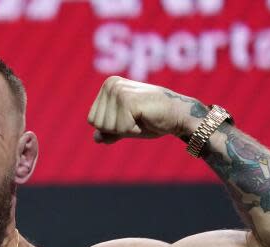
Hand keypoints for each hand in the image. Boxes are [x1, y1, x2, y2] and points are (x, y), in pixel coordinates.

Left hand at [87, 76, 201, 143]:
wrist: (177, 115)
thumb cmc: (152, 120)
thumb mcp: (126, 127)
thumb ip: (110, 131)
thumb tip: (96, 138)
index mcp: (108, 86)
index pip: (92, 120)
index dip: (111, 128)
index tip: (130, 118)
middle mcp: (111, 84)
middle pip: (98, 124)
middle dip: (117, 129)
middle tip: (137, 118)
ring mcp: (119, 91)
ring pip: (107, 127)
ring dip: (126, 129)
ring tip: (141, 117)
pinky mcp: (128, 100)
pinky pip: (120, 128)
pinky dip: (133, 130)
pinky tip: (145, 118)